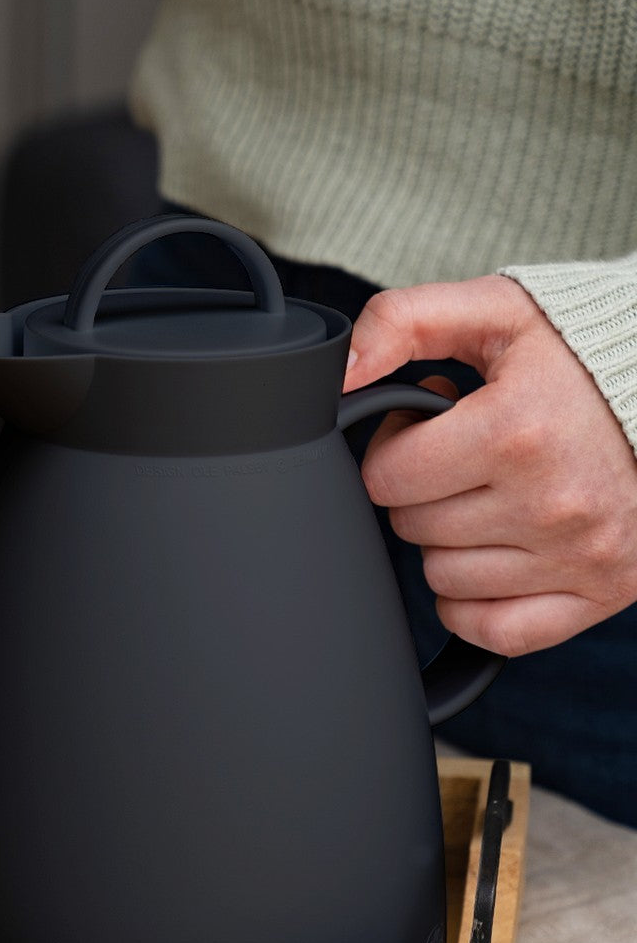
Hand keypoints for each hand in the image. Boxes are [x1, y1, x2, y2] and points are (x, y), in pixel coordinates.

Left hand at [343, 275, 636, 655]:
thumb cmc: (584, 356)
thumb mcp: (498, 313)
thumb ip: (405, 322)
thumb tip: (342, 372)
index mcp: (517, 431)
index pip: (386, 477)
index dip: (394, 449)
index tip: (427, 430)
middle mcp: (550, 502)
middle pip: (411, 528)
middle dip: (422, 491)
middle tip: (465, 460)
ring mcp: (578, 555)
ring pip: (441, 578)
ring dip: (449, 542)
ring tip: (491, 496)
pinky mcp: (600, 593)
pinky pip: (490, 629)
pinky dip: (476, 601)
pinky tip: (496, 553)